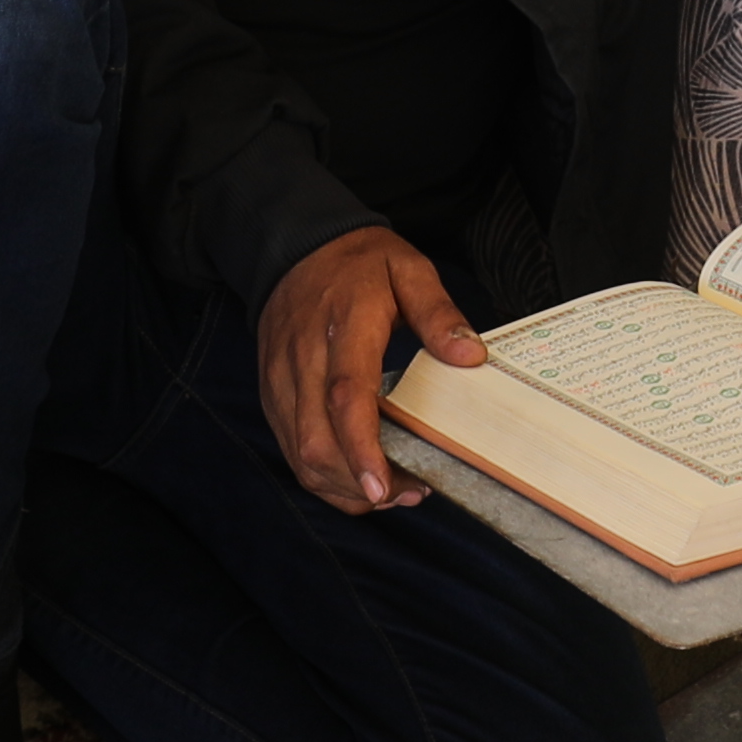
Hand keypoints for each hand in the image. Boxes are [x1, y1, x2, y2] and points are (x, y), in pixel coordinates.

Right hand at [256, 223, 482, 513]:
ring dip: (341, 486)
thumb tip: (470, 356)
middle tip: (408, 493)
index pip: (346, 397)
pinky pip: (290, 447)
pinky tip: (355, 479)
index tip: (384, 485)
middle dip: (358, 482)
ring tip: (389, 493)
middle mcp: (304, 358)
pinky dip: (321, 474)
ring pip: (300, 453)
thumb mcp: (409, 269)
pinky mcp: (271, 393)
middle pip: (317, 439)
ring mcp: (281, 379)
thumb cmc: (359, 264)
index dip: (362, 448)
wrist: (296, 247)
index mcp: (344, 327)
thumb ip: (438, 313)